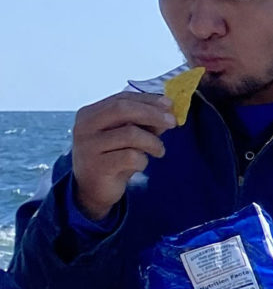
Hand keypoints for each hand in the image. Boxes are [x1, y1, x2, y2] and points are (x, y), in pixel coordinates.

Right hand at [70, 90, 176, 220]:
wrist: (92, 190)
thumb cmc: (112, 158)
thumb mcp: (125, 137)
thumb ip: (141, 122)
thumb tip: (166, 110)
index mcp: (90, 114)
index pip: (121, 99)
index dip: (147, 100)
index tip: (169, 104)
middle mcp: (85, 126)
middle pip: (123, 109)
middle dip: (152, 114)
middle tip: (172, 121)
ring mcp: (89, 146)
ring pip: (130, 134)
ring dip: (152, 142)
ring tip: (159, 150)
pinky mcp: (97, 166)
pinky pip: (131, 157)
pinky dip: (143, 160)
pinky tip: (141, 164)